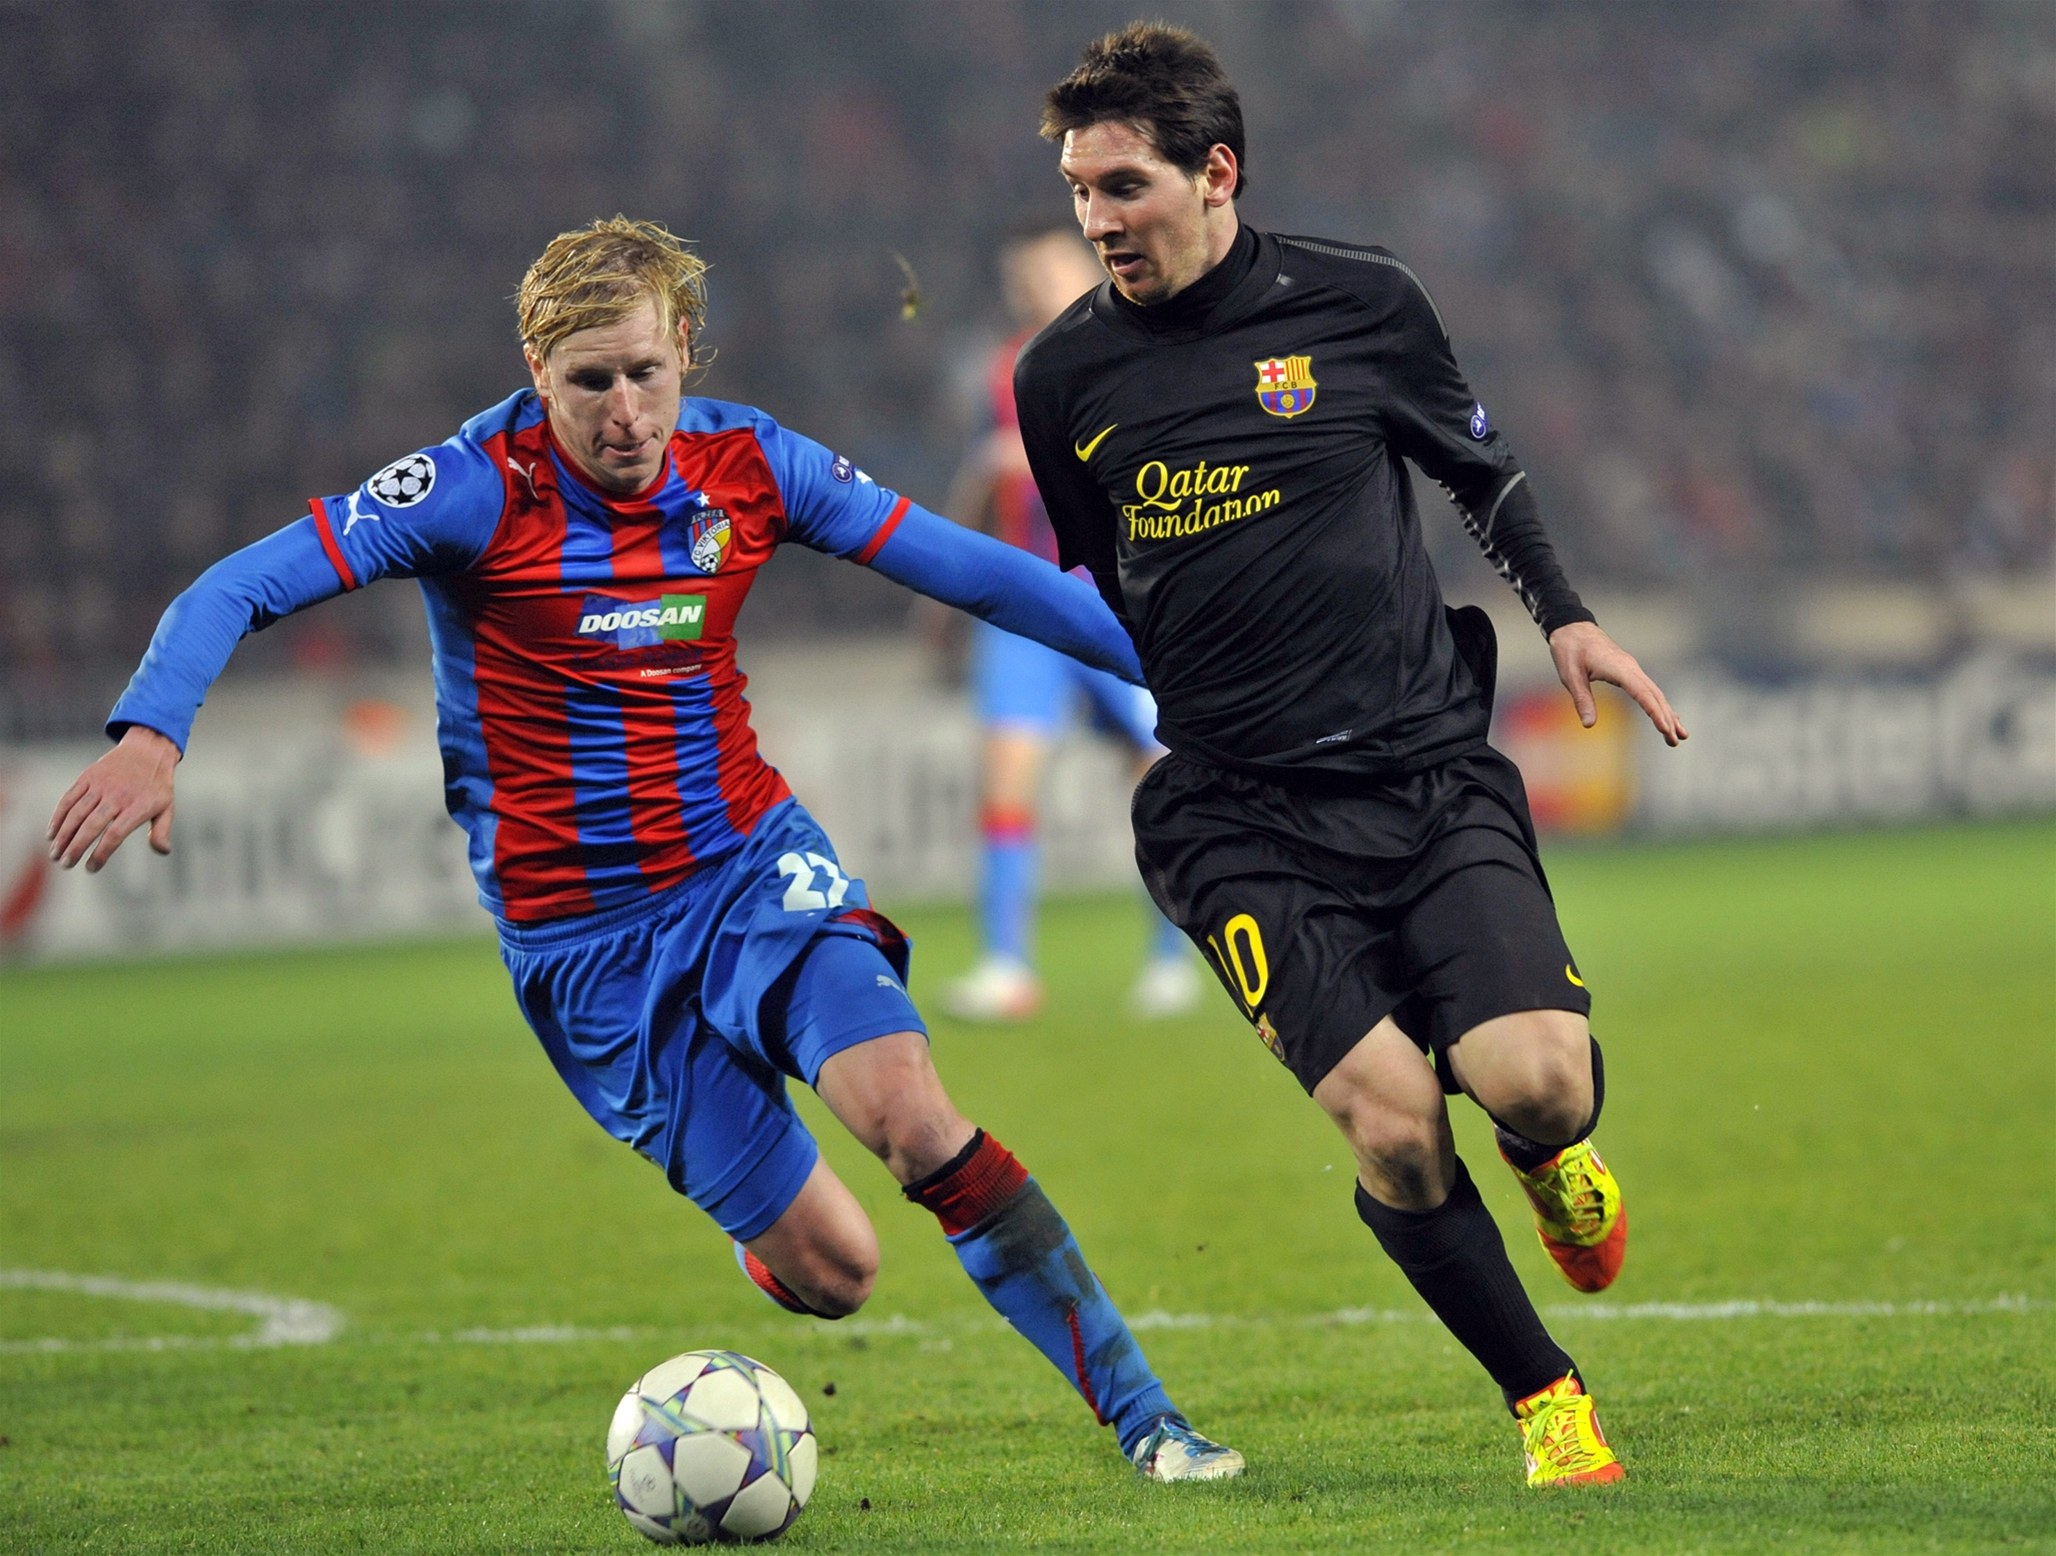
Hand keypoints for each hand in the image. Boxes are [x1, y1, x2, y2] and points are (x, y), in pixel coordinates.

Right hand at [47, 726, 180, 871]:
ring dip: (63, 835)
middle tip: (66, 864)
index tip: (91, 868)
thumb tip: (163, 851)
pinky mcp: (88, 777)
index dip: (101, 852)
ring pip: (76, 813)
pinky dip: (58, 816)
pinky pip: (69, 798)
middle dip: (76, 847)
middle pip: (91, 825)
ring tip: (56, 854)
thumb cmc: (157, 785)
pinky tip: (52, 833)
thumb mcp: (167, 807)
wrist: (147, 750)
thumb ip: (161, 830)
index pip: (115, 834)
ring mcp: (101, 785)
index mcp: (138, 806)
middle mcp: (117, 795)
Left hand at [1547, 621, 1687, 746]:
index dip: (1655, 713)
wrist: (1572, 627)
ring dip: (1668, 712)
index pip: (1643, 694)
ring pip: (1655, 692)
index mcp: (1620, 669)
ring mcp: (1632, 668)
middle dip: (1667, 719)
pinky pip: (1648, 688)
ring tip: (1680, 734)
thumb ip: (1582, 700)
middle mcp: (1631, 668)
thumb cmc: (1570, 650)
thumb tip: (1588, 725)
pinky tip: (1667, 714)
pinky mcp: (1629, 669)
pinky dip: (1659, 703)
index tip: (1666, 730)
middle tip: (1676, 741)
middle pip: (1655, 695)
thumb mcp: (1571, 676)